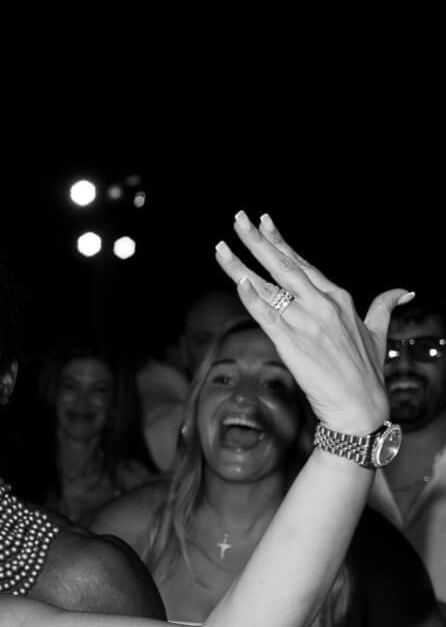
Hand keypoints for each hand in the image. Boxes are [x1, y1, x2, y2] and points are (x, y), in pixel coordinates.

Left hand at [214, 212, 408, 435]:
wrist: (361, 407)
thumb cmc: (367, 373)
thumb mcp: (378, 332)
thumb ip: (385, 306)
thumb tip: (405, 291)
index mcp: (338, 298)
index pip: (303, 263)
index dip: (281, 242)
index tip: (264, 222)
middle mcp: (322, 305)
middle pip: (284, 266)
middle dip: (258, 241)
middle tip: (239, 218)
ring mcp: (306, 323)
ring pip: (268, 288)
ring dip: (241, 267)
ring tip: (221, 248)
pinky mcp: (293, 344)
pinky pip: (267, 316)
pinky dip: (252, 298)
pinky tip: (239, 282)